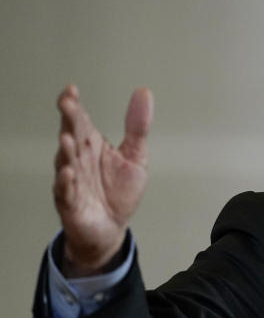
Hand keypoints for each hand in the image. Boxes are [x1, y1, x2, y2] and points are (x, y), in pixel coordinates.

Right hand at [53, 85, 152, 275]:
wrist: (113, 227)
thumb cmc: (119, 192)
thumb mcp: (135, 156)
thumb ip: (137, 126)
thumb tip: (143, 92)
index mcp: (92, 146)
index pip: (81, 121)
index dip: (75, 106)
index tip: (71, 89)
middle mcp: (78, 159)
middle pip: (72, 136)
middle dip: (68, 121)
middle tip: (67, 104)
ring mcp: (72, 181)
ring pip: (66, 162)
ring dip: (66, 150)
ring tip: (67, 137)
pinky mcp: (71, 203)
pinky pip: (66, 191)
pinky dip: (66, 182)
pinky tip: (69, 172)